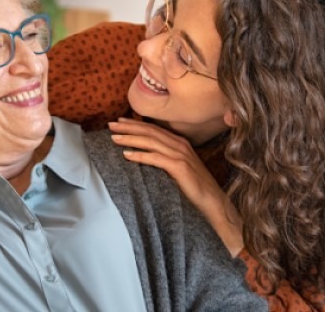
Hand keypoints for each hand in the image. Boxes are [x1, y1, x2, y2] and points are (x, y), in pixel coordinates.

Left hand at [109, 117, 243, 255]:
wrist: (213, 202)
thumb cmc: (194, 187)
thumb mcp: (178, 168)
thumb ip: (164, 159)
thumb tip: (142, 155)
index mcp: (179, 143)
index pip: (153, 129)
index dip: (135, 124)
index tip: (119, 122)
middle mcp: (180, 145)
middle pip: (149, 131)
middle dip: (128, 127)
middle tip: (110, 126)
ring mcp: (180, 155)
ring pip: (150, 141)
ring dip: (130, 138)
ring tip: (114, 138)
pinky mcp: (180, 167)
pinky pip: (155, 158)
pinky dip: (140, 155)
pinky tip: (126, 155)